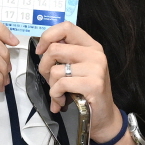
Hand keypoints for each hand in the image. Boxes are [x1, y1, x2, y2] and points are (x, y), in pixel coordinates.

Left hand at [34, 21, 117, 139]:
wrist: (104, 117)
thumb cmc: (86, 92)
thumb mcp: (77, 68)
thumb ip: (64, 55)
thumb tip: (42, 49)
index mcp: (91, 45)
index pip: (66, 27)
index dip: (48, 36)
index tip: (41, 51)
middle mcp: (95, 54)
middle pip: (55, 49)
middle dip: (44, 67)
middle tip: (50, 79)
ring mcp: (96, 68)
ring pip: (55, 70)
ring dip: (51, 85)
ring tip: (59, 93)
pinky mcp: (93, 84)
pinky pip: (61, 84)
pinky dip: (55, 95)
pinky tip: (61, 101)